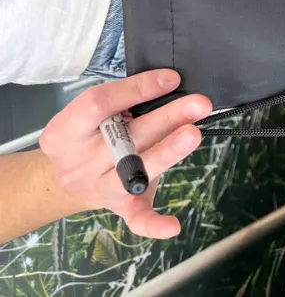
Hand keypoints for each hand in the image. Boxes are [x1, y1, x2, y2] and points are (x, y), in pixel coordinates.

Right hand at [39, 70, 211, 238]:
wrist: (67, 180)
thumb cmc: (87, 136)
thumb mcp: (89, 115)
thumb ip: (120, 101)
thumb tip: (168, 83)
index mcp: (66, 132)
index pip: (99, 104)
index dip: (137, 89)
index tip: (171, 79)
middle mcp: (80, 162)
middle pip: (126, 137)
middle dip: (166, 118)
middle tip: (198, 104)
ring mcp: (100, 187)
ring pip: (136, 171)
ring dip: (167, 152)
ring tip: (193, 135)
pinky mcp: (121, 206)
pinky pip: (136, 219)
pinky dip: (154, 224)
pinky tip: (173, 226)